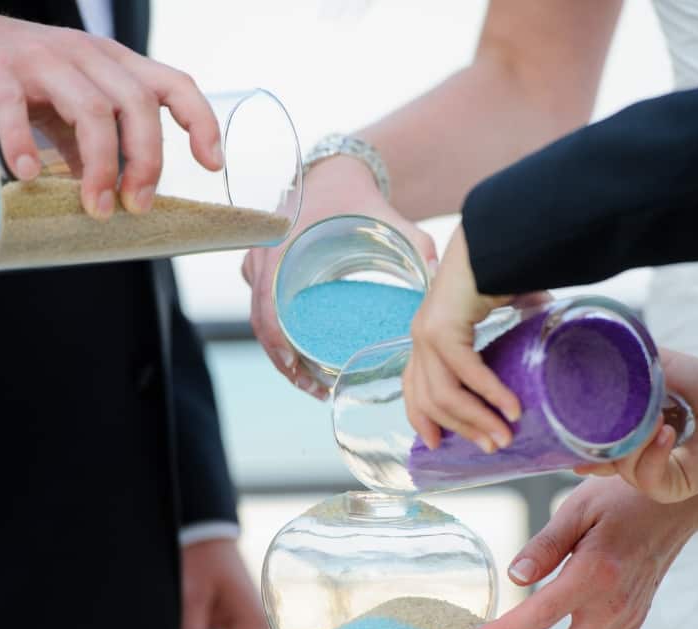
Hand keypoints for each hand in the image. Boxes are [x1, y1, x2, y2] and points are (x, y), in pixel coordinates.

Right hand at [0, 6, 221, 218]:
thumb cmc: (19, 81)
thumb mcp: (66, 108)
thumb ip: (91, 144)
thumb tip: (114, 195)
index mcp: (112, 64)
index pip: (173, 83)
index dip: (200, 121)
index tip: (211, 164)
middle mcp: (85, 56)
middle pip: (137, 103)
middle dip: (147, 159)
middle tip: (138, 205)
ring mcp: (41, 61)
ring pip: (90, 108)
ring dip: (101, 164)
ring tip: (97, 206)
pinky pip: (15, 108)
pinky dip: (24, 144)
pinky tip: (30, 174)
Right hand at [240, 155, 436, 397]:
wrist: (333, 172)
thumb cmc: (357, 197)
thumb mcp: (387, 218)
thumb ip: (416, 242)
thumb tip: (439, 276)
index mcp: (282, 247)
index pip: (266, 304)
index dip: (277, 342)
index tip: (296, 367)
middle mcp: (263, 257)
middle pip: (261, 321)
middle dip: (283, 361)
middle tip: (312, 387)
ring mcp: (259, 264)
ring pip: (260, 319)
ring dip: (281, 353)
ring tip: (311, 382)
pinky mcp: (264, 270)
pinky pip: (263, 309)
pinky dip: (279, 335)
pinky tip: (302, 358)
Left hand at [403, 225, 526, 453]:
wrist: (495, 235)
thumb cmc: (500, 269)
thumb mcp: (495, 315)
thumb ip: (504, 340)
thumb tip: (535, 359)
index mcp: (427, 335)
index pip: (413, 387)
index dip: (422, 418)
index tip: (435, 445)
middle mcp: (420, 337)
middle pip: (429, 400)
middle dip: (461, 429)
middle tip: (492, 448)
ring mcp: (427, 333)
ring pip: (445, 394)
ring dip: (477, 419)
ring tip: (505, 436)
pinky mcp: (442, 328)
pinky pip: (465, 372)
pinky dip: (490, 393)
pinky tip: (511, 408)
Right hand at [575, 349, 697, 503]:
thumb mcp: (662, 365)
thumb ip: (629, 362)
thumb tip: (591, 351)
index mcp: (633, 430)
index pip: (596, 440)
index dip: (576, 440)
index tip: (559, 434)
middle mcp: (640, 455)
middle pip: (601, 456)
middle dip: (593, 442)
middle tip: (593, 421)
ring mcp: (654, 473)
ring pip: (620, 468)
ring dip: (630, 443)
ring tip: (651, 419)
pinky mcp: (673, 487)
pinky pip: (647, 479)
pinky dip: (651, 455)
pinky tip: (664, 434)